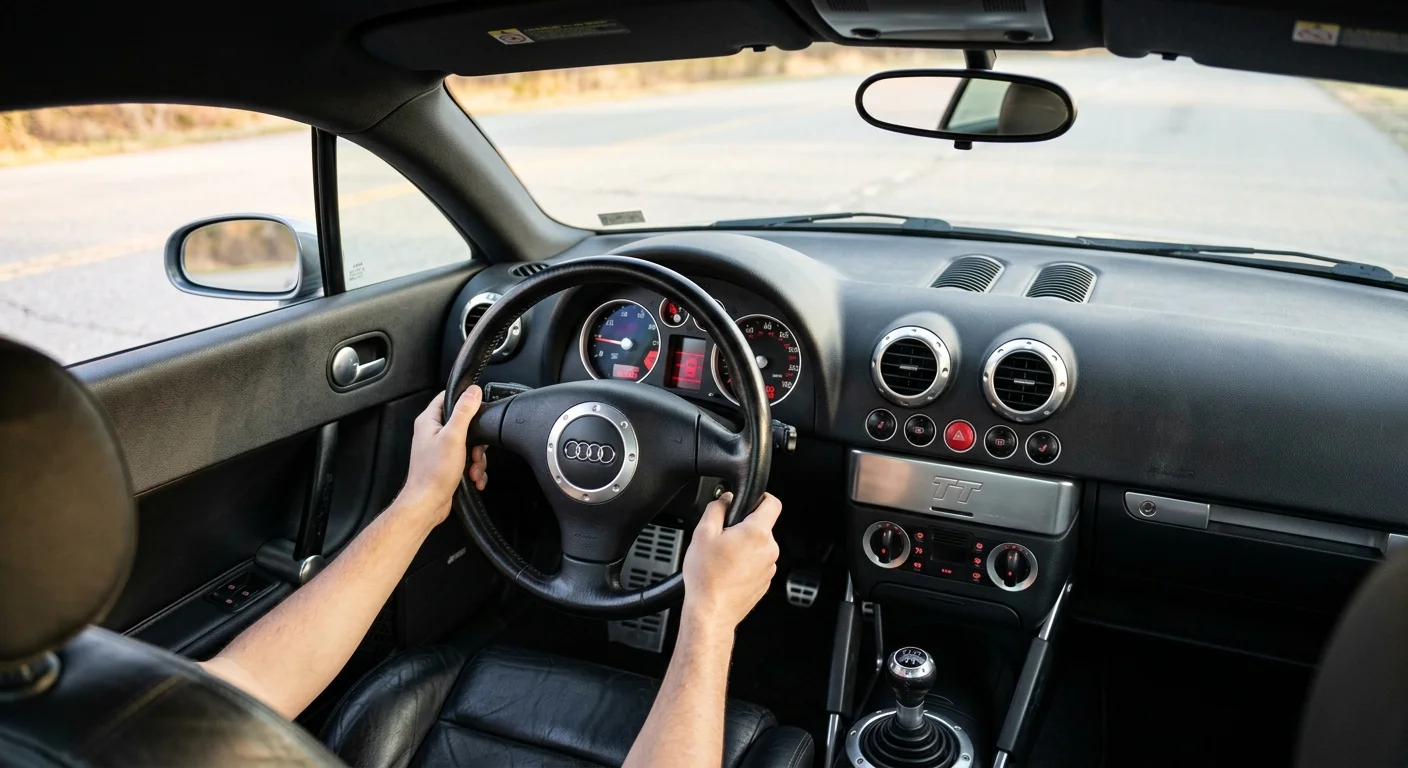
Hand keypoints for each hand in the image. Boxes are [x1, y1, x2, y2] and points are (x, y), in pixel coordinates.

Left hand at [396, 387, 488, 526]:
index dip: (464, 401)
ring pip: (468, 444)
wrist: (428, 503)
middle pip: (464, 424)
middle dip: (477, 441)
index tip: (477, 409)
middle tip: (475, 451)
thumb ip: (464, 412)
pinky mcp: (446, 464)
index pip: (448, 398)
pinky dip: (474, 470)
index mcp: (429, 421)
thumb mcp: (454, 437)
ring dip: (477, 459)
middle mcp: (432, 433)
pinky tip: (474, 478)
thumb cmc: (434, 473)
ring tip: (473, 470)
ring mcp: (439, 449)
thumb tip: (473, 391)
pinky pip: (467, 460)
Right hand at [681, 492, 781, 629]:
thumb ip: (716, 508)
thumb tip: (725, 499)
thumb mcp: (703, 534)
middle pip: (762, 527)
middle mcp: (769, 549)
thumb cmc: (707, 577)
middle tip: (723, 536)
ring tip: (722, 558)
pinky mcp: (765, 582)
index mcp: (756, 532)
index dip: (762, 497)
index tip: (751, 500)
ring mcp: (769, 567)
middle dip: (744, 527)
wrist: (711, 612)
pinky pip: (757, 564)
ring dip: (745, 547)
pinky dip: (746, 564)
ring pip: (759, 546)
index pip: (772, 503)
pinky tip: (727, 572)